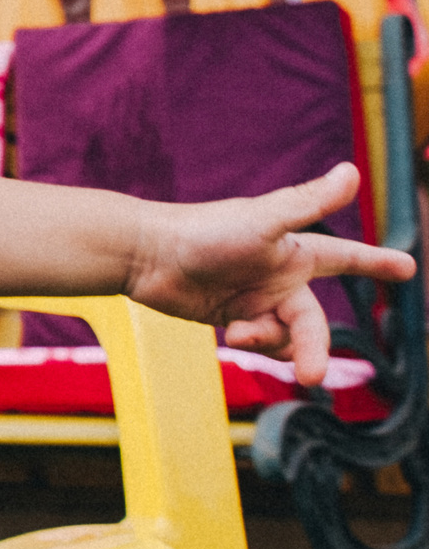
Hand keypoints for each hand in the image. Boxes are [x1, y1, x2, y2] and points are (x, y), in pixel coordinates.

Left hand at [126, 163, 416, 384]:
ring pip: (288, 339)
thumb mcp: (263, 221)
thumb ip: (309, 202)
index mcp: (294, 251)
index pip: (347, 256)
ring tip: (240, 332)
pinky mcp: (233, 319)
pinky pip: (261, 344)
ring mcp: (256, 300)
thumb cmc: (204, 231)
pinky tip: (229, 332)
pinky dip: (252, 343)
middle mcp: (280, 276)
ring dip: (271, 343)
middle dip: (316, 350)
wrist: (146, 256)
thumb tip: (353, 171)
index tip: (408, 267)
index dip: (376, 262)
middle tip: (312, 376)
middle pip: (314, 323)